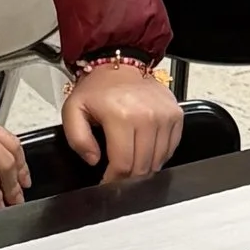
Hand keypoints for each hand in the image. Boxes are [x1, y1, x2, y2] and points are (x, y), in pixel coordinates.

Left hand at [62, 62, 183, 182]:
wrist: (121, 66)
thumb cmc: (97, 90)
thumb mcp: (73, 111)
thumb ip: (77, 139)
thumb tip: (94, 160)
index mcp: (121, 116)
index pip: (123, 163)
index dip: (113, 180)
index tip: (107, 183)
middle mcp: (148, 116)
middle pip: (142, 165)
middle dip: (128, 177)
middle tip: (118, 176)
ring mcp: (165, 116)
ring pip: (158, 160)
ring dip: (144, 168)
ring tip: (131, 163)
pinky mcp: (176, 115)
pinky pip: (171, 148)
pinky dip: (159, 156)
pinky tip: (145, 152)